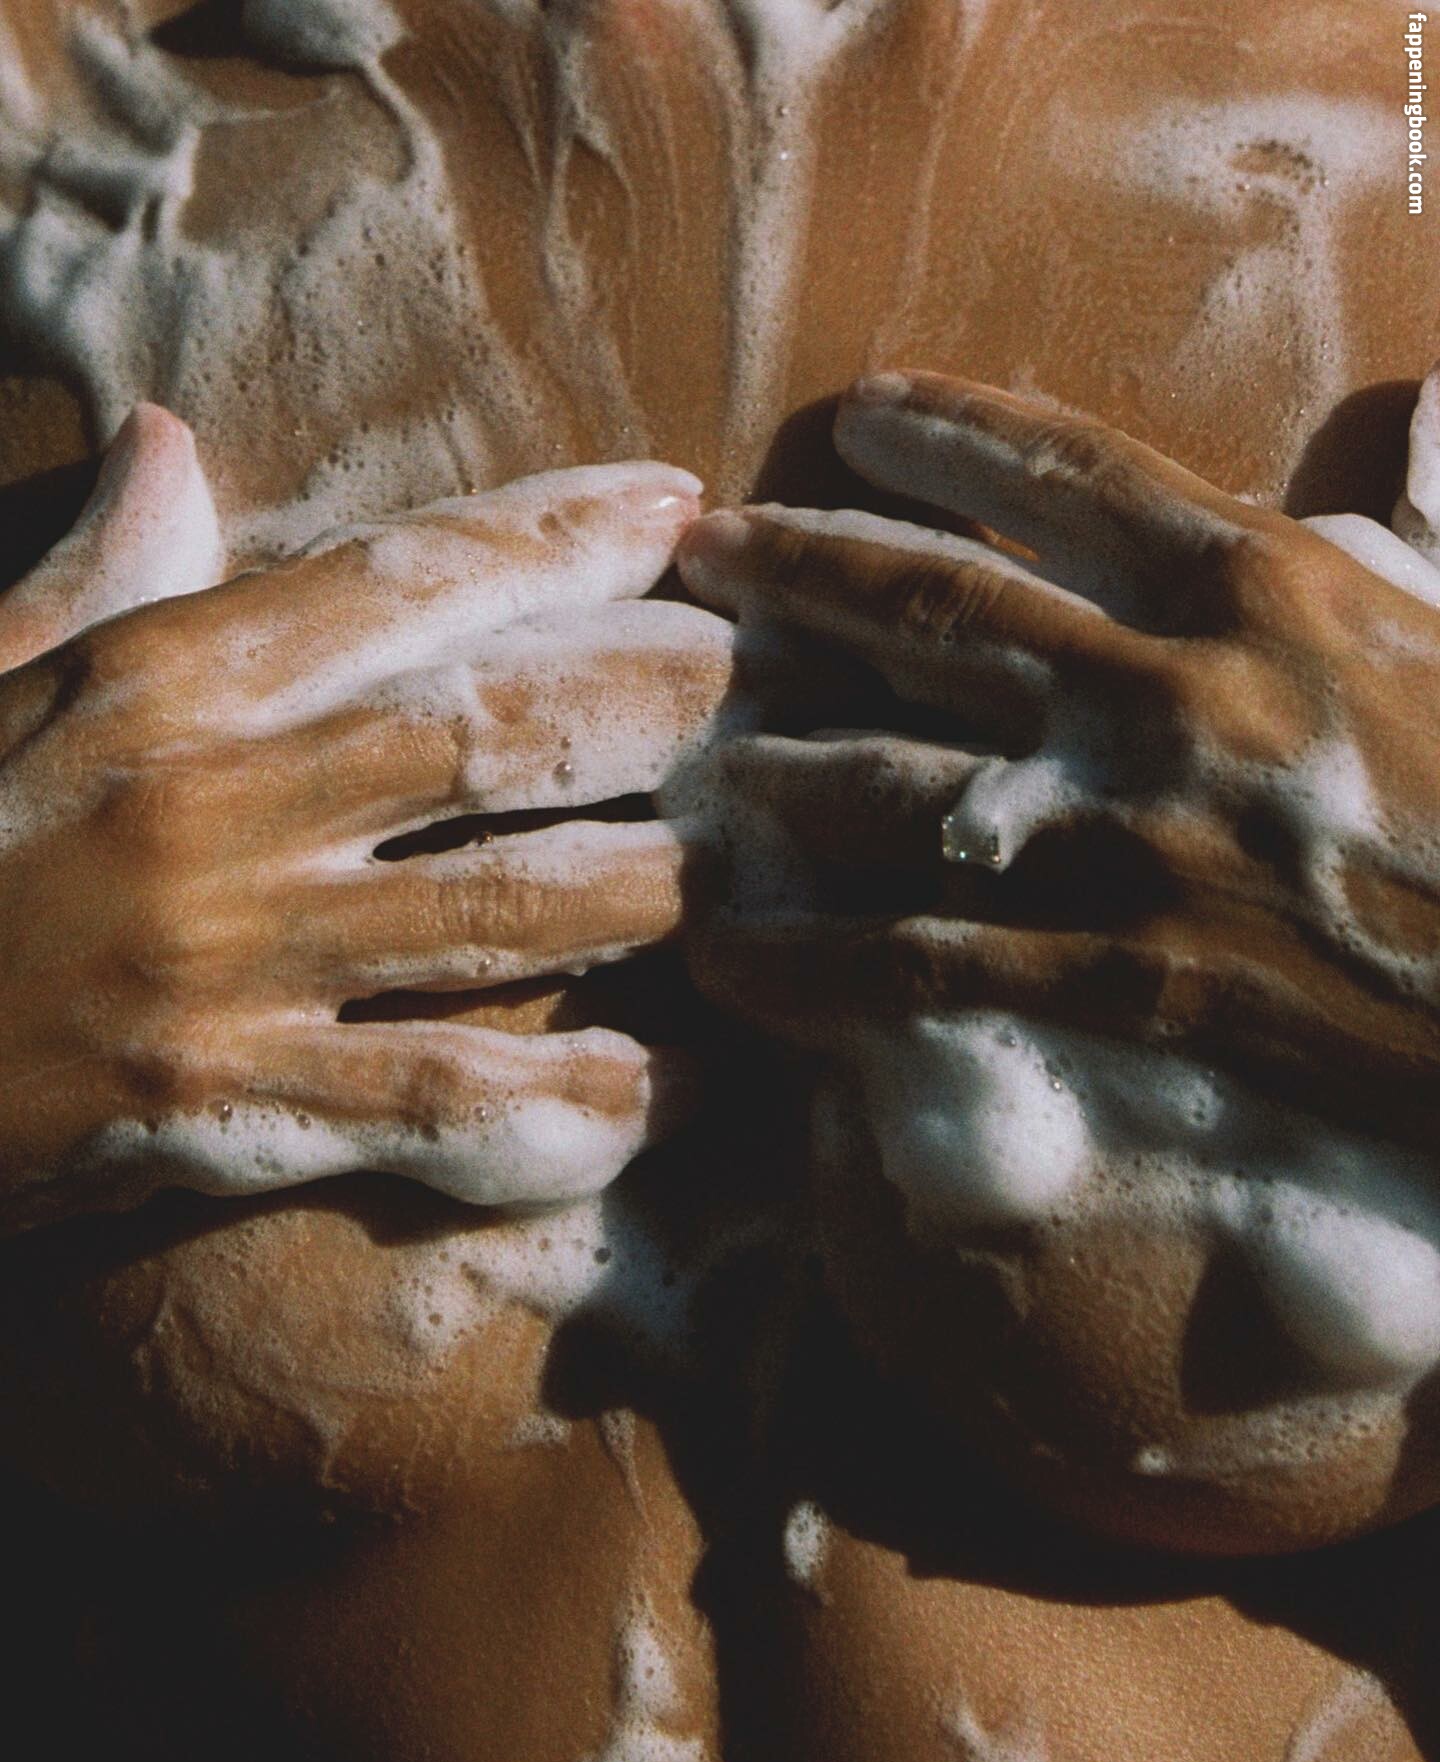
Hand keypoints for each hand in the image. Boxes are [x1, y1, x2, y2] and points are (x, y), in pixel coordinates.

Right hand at [0, 410, 732, 1230]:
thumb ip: (103, 568)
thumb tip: (172, 447)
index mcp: (165, 678)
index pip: (402, 579)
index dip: (558, 537)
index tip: (682, 510)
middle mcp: (216, 802)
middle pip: (494, 731)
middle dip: (658, 702)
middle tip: (777, 689)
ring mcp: (226, 959)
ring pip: (501, 910)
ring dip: (653, 889)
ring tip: (763, 873)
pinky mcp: (216, 1104)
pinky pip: (433, 1104)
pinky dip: (561, 1105)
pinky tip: (668, 1094)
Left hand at [678, 370, 1439, 1151]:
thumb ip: (1406, 523)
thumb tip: (1427, 414)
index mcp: (1262, 583)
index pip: (1069, 472)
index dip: (946, 436)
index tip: (858, 420)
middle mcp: (1174, 686)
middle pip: (935, 607)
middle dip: (800, 575)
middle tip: (706, 563)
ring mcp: (1137, 834)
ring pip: (896, 783)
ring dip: (775, 774)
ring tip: (692, 768)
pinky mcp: (1125, 975)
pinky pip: (923, 965)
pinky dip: (814, 968)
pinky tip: (731, 965)